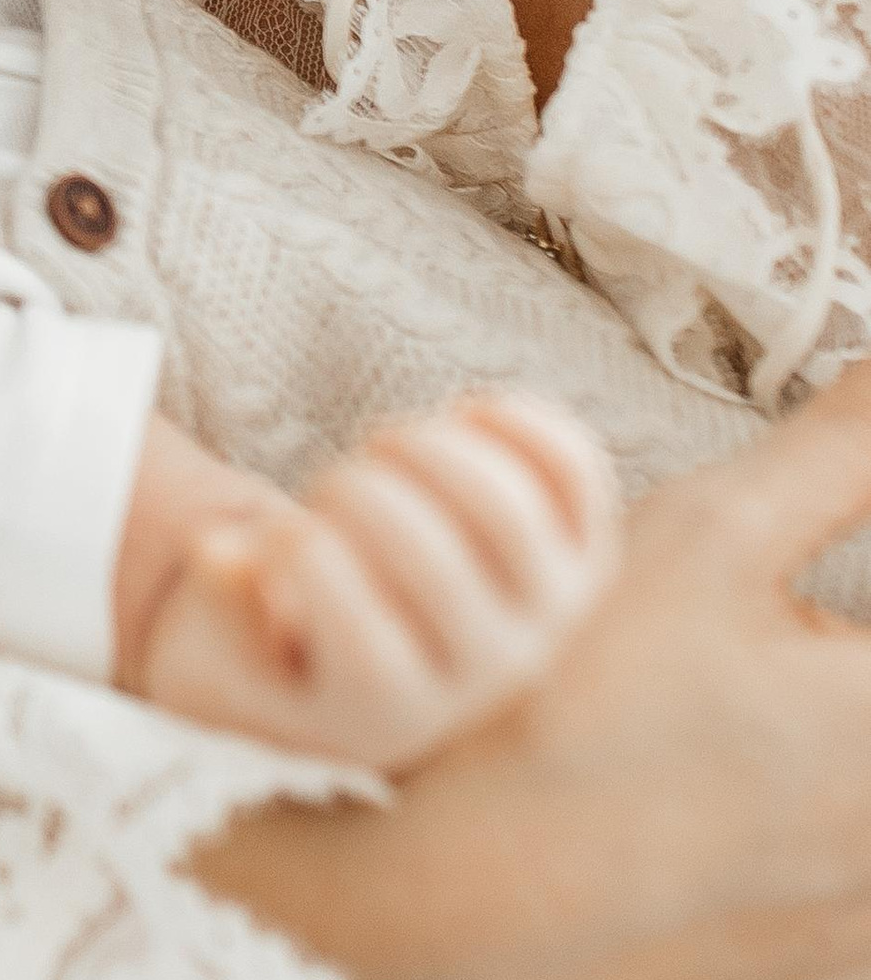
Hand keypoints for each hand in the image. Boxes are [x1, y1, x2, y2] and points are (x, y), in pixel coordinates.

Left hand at [192, 365, 870, 979]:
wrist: (254, 669)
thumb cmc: (368, 578)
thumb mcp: (469, 519)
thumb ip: (544, 470)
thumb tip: (849, 359)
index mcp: (571, 588)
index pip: (564, 469)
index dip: (492, 424)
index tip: (441, 430)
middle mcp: (534, 647)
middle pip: (485, 497)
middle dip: (403, 452)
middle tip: (363, 479)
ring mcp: (456, 684)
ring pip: (403, 525)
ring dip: (340, 496)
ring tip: (320, 525)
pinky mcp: (366, 707)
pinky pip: (331, 586)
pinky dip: (283, 549)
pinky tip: (275, 565)